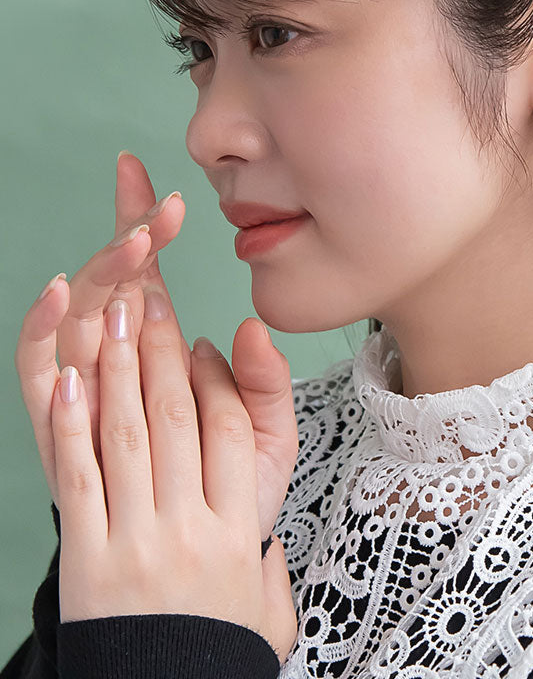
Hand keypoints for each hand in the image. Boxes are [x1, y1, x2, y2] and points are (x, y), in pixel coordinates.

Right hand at [15, 151, 299, 539]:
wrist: (195, 571)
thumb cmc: (227, 496)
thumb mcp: (264, 439)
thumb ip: (264, 385)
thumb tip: (245, 329)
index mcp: (165, 359)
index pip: (155, 283)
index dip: (153, 233)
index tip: (172, 194)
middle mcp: (118, 364)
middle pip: (116, 288)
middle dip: (133, 242)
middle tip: (164, 212)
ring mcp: (83, 390)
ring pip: (82, 316)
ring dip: (104, 275)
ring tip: (136, 245)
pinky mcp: (53, 423)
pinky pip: (36, 370)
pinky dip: (43, 329)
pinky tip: (65, 292)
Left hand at [50, 294, 297, 662]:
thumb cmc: (211, 649)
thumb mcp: (269, 607)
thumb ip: (277, 561)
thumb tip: (270, 531)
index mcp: (237, 529)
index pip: (231, 430)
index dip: (216, 378)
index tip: (200, 345)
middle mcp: (189, 526)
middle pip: (176, 418)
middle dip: (162, 351)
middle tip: (152, 302)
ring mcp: (135, 538)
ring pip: (128, 435)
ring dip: (120, 369)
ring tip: (114, 318)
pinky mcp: (86, 555)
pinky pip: (80, 477)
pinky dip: (74, 426)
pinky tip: (72, 382)